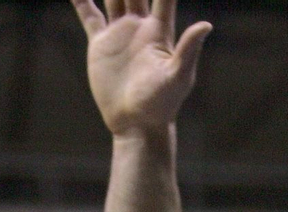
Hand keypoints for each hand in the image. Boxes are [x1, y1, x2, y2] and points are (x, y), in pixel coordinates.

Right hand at [70, 0, 211, 135]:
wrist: (135, 123)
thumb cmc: (162, 104)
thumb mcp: (178, 77)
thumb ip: (189, 49)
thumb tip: (206, 25)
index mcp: (158, 30)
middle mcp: (139, 25)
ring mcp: (119, 32)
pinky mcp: (101, 44)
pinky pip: (89, 16)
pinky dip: (82, 1)